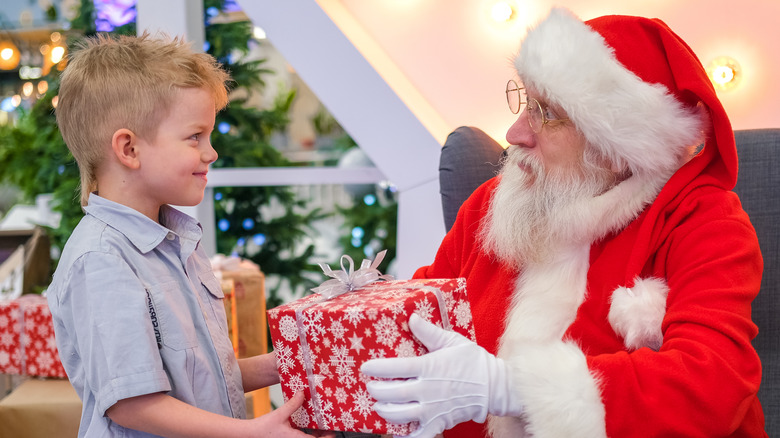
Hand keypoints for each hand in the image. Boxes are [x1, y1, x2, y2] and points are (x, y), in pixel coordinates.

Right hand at [252, 391, 335, 436]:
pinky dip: (306, 433)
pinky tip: (307, 425)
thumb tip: (302, 393)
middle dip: (322, 434)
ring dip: (314, 434)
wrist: (250, 435)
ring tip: (319, 424)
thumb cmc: (263, 428)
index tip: (333, 431)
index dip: (328, 437)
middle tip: (328, 425)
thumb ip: (292, 404)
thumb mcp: (280, 414)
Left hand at [360, 314, 521, 436]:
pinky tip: (397, 436)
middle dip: (377, 391)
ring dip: (385, 411)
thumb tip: (411, 318)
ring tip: (379, 407)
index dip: (377, 369)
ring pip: (400, 414)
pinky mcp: (439, 422)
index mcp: (428, 367)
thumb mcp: (452, 341)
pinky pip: (419, 435)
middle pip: (392, 393)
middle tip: (371, 388)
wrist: (494, 387)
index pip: (395, 368)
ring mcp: (432, 408)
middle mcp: (426, 389)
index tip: (366, 368)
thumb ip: (429, 332)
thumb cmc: (473, 362)